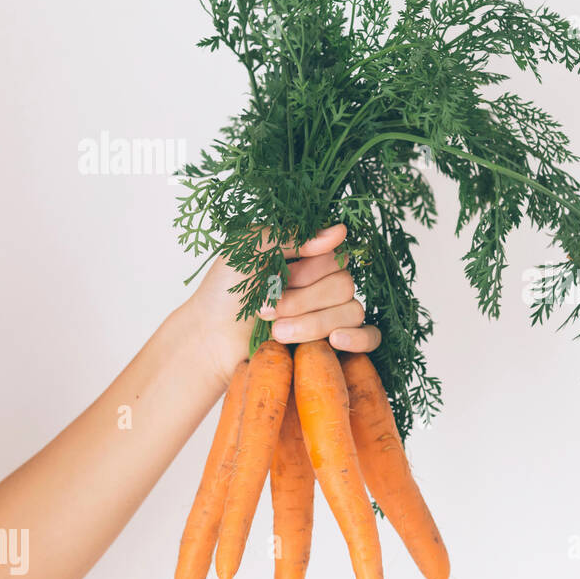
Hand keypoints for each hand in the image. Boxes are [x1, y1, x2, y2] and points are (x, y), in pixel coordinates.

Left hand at [182, 224, 381, 384]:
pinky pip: (370, 337)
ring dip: (312, 323)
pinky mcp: (334, 346)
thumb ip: (290, 235)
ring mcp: (331, 314)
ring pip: (352, 312)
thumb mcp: (247, 250)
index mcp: (307, 257)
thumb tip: (338, 232)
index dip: (311, 269)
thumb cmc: (223, 293)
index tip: (280, 276)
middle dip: (303, 300)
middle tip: (266, 309)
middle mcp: (323, 283)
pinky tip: (335, 341)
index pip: (337, 255)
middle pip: (344, 285)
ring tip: (276, 332)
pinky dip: (358, 338)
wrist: (209, 341)